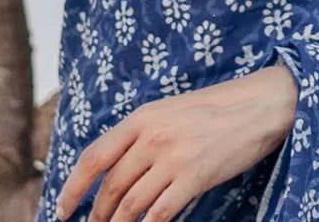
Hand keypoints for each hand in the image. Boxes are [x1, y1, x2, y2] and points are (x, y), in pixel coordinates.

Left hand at [55, 63, 297, 221]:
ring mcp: (173, 158)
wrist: (257, 106)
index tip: (62, 209)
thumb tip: (112, 169)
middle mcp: (153, 136)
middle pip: (111, 186)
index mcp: (143, 117)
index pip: (95, 156)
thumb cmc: (214, 109)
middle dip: (97, 214)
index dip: (73, 187)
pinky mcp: (194, 177)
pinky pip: (159, 213)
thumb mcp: (169, 110)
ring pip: (131, 205)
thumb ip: (140, 135)